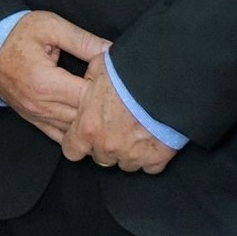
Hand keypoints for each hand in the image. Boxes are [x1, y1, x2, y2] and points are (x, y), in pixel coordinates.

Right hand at [0, 10, 106, 144]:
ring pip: (75, 132)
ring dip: (92, 123)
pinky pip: (61, 137)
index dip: (108, 90)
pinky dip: (77, 134)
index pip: (88, 97)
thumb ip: (83, 41)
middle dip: (104, 109)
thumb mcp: (51, 27)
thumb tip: (112, 51)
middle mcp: (41, 105)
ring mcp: (36, 116)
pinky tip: (90, 125)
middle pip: (84, 119)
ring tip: (109, 111)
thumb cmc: (17, 34)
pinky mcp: (34, 120)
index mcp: (46, 82)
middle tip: (120, 97)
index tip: (118, 80)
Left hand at [62, 55, 177, 173]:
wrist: (165, 79)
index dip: (79, 142)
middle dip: (107, 145)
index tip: (87, 135)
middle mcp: (107, 146)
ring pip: (126, 164)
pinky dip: (153, 156)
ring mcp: (132, 155)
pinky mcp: (156, 157)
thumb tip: (88, 83)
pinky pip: (150, 167)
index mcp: (88, 127)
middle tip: (119, 126)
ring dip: (130, 152)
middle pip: (101, 158)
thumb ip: (89, 83)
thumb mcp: (99, 68)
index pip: (72, 150)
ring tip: (140, 131)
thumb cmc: (130, 72)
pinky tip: (156, 140)